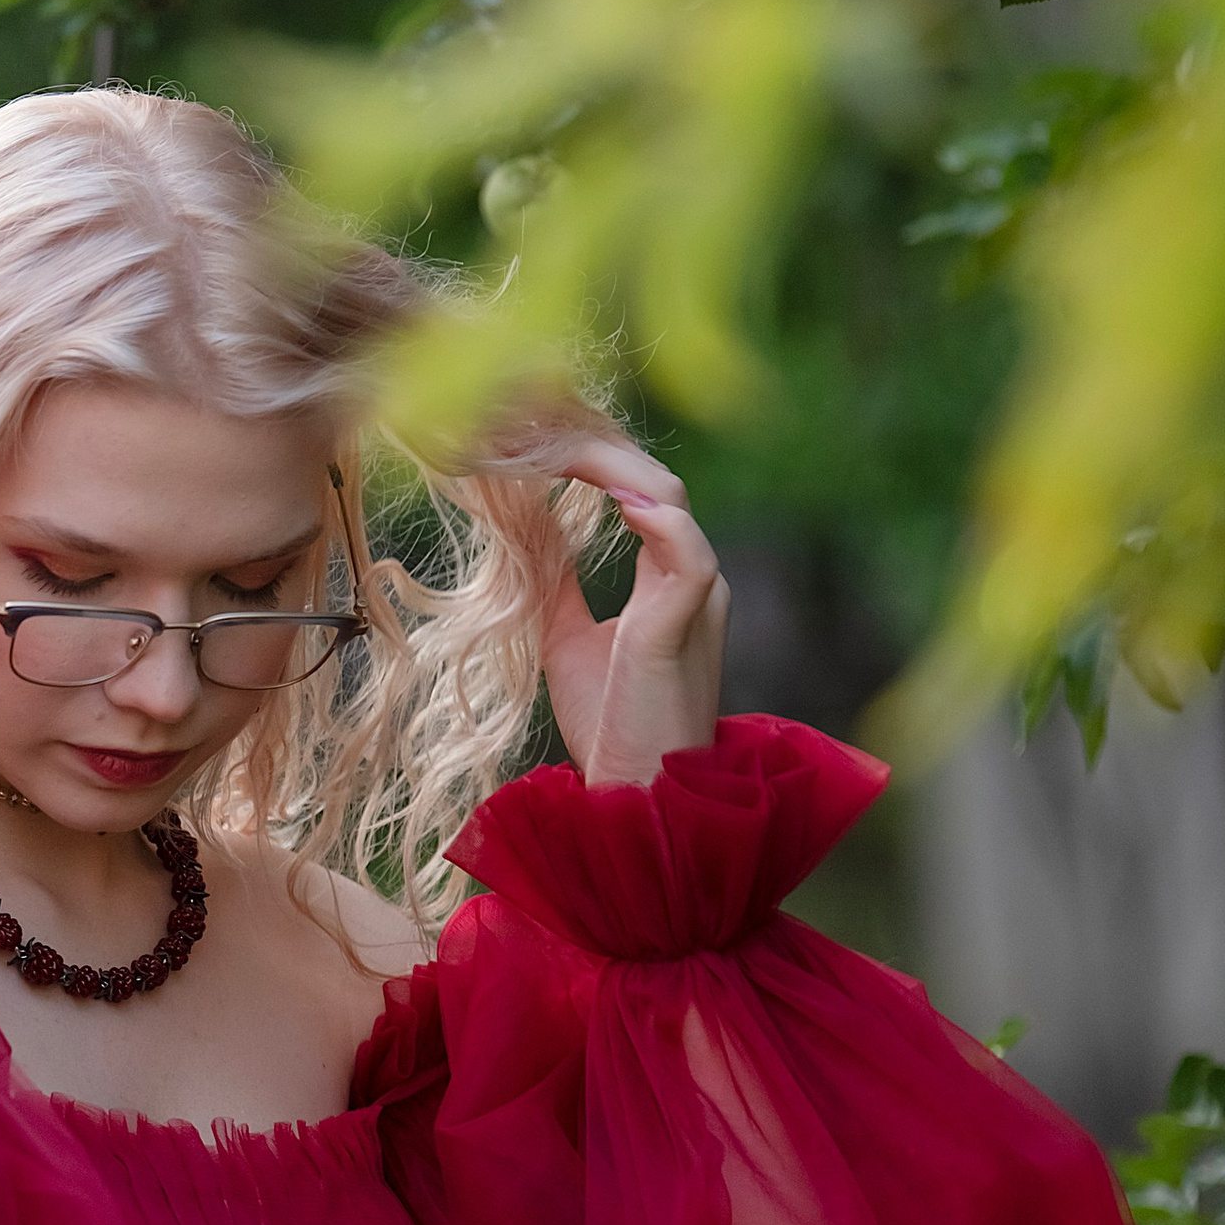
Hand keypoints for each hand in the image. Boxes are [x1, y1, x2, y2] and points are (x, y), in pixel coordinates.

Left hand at [487, 428, 729, 788]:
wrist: (637, 793)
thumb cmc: (610, 724)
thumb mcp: (566, 638)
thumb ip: (556, 582)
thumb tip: (527, 532)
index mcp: (669, 579)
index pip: (638, 493)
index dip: (591, 462)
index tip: (534, 445)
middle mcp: (692, 575)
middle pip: (651, 481)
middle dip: (591, 450)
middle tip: (527, 431)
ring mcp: (697, 594)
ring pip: (668, 496)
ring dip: (608, 466)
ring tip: (551, 448)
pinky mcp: (688, 620)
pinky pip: (686, 546)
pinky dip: (648, 514)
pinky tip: (605, 495)